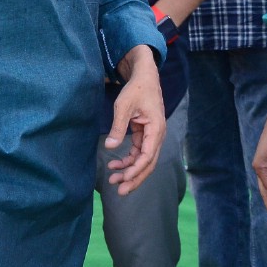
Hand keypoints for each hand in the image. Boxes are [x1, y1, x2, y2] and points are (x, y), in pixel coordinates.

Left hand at [105, 47, 164, 194]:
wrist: (145, 76)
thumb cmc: (136, 89)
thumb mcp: (123, 106)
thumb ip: (117, 127)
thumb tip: (109, 147)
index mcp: (156, 128)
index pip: (148, 155)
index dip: (136, 169)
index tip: (123, 178)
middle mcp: (157, 135)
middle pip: (149, 163)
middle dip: (135, 178)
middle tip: (120, 191)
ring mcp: (152, 136)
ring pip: (143, 160)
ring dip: (129, 171)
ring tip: (113, 180)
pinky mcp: (145, 135)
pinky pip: (138, 152)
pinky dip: (128, 160)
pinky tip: (115, 164)